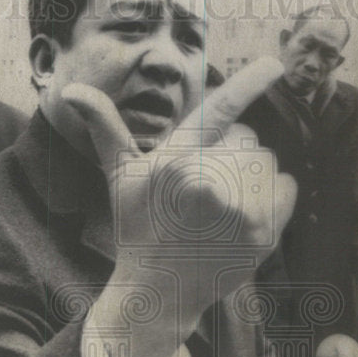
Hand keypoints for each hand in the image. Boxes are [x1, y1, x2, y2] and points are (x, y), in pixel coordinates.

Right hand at [64, 58, 296, 340]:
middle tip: (205, 186)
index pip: (218, 112)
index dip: (248, 83)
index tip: (274, 64)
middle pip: (246, 138)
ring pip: (266, 161)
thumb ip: (105, 127)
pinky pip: (285, 186)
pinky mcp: (263, 234)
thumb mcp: (120, 176)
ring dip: (251, 174)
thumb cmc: (138, 228)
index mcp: (174, 164)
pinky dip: (272, 193)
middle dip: (230, 153)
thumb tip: (72, 89)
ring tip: (222, 201)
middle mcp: (207, 185)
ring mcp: (239, 212)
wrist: (159, 292)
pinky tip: (243, 212)